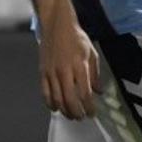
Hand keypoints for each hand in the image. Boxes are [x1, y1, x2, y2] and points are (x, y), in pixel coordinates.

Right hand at [39, 2, 100, 119]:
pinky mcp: (42, 71)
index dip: (89, 107)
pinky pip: (45, 92)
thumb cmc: (76, 37)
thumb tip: (99, 92)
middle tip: (82, 117)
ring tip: (70, 115)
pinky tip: (56, 107)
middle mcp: (64, 71)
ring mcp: (51, 72)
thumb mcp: (92, 54)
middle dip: (76, 113)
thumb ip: (95, 74)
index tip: (92, 113)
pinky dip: (50, 103)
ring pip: (56, 99)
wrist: (56, 24)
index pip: (85, 94)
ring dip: (64, 111)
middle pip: (69, 100)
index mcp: (79, 66)